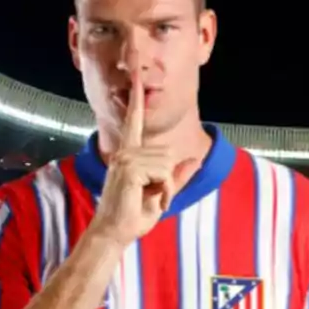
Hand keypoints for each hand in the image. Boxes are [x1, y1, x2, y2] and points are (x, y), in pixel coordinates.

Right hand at [89, 70, 198, 245]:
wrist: (114, 234)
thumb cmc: (134, 216)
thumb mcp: (162, 194)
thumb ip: (177, 176)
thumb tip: (194, 159)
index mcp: (129, 154)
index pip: (134, 121)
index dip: (137, 98)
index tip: (136, 74)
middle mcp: (125, 152)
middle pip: (169, 153)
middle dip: (169, 179)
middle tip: (152, 197)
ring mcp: (125, 159)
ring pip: (168, 164)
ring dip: (166, 187)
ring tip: (148, 199)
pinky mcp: (129, 169)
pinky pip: (165, 174)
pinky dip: (165, 191)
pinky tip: (150, 200)